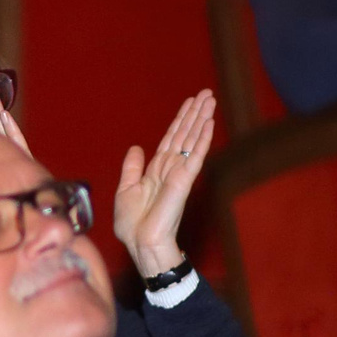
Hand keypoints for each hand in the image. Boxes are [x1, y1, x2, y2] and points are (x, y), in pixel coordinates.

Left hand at [113, 90, 212, 277]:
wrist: (141, 243)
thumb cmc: (133, 225)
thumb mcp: (125, 190)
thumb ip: (132, 168)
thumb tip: (136, 147)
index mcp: (157, 170)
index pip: (171, 139)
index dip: (180, 120)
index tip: (190, 103)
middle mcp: (171, 168)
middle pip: (185, 135)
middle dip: (195, 114)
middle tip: (207, 94)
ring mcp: (179, 173)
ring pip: (193, 140)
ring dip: (202, 119)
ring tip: (211, 100)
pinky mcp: (184, 181)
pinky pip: (195, 155)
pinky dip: (202, 138)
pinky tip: (209, 123)